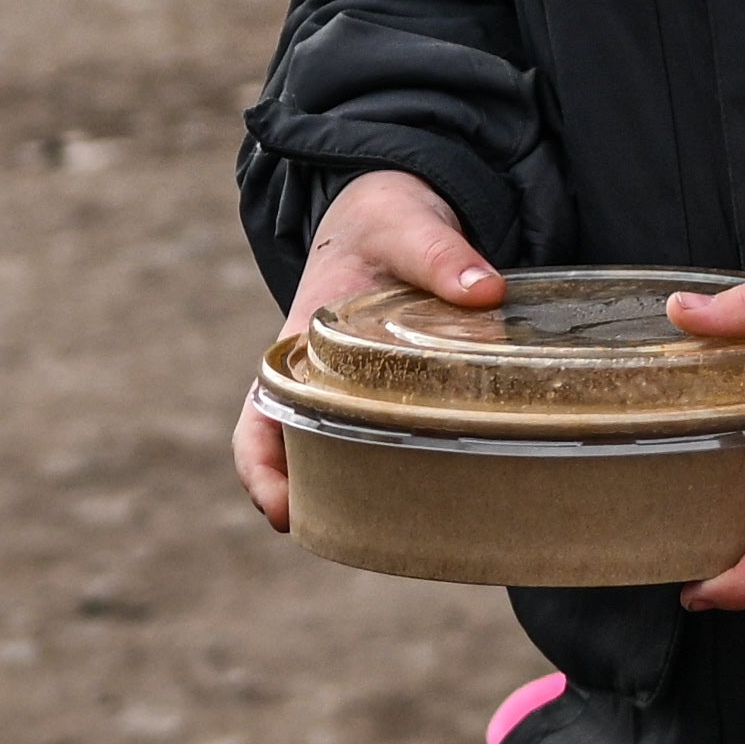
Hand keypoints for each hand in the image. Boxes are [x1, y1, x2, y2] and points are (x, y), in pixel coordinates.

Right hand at [242, 170, 500, 529]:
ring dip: (354, 490)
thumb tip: (487, 292)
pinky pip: (386, 435)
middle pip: (294, 455)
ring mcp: (355, 386)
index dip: (261, 470)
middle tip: (354, 537)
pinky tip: (440, 486)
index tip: (284, 511)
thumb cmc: (388, 219)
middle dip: (311, 500)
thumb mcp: (409, 226)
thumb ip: (442, 256)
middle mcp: (318, 376)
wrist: (398, 206)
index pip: (258, 420)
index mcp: (299, 345)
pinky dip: (398, 465)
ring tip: (397, 529)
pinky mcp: (394, 387)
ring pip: (340, 452)